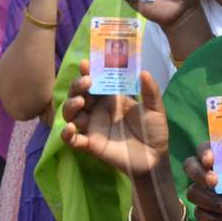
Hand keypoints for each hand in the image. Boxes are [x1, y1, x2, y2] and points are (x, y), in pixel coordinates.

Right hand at [59, 61, 170, 177]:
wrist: (155, 157)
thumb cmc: (154, 130)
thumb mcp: (155, 108)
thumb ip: (150, 91)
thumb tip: (143, 72)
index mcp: (111, 99)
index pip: (95, 82)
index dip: (88, 72)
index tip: (85, 63)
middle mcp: (98, 111)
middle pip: (78, 94)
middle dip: (78, 86)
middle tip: (87, 82)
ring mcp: (92, 127)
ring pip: (70, 114)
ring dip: (70, 105)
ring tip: (80, 102)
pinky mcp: (91, 144)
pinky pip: (72, 139)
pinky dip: (66, 134)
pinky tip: (70, 128)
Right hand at [183, 145, 221, 220]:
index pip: (206, 148)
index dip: (204, 151)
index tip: (211, 159)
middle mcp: (210, 174)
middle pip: (190, 166)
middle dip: (199, 174)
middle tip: (214, 182)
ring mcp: (204, 193)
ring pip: (193, 193)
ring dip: (211, 201)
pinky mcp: (204, 212)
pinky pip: (199, 214)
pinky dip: (213, 219)